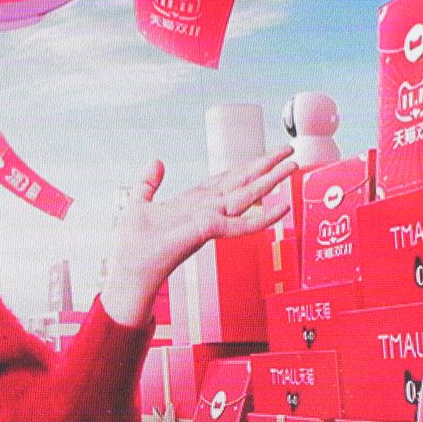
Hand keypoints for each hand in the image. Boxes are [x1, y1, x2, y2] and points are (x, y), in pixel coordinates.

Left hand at [97, 149, 298, 325]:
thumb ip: (148, 183)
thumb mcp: (138, 203)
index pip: (225, 180)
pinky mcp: (208, 232)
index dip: (245, 167)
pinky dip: (263, 217)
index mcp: (193, 203)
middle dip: (266, 166)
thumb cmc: (133, 246)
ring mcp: (210, 221)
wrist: (129, 271)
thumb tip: (156, 161)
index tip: (264, 156)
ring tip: (293, 165)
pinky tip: (282, 207)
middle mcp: (206, 210)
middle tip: (290, 150)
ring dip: (271, 180)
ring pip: (247, 196)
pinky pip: (242, 225)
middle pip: (243, 183)